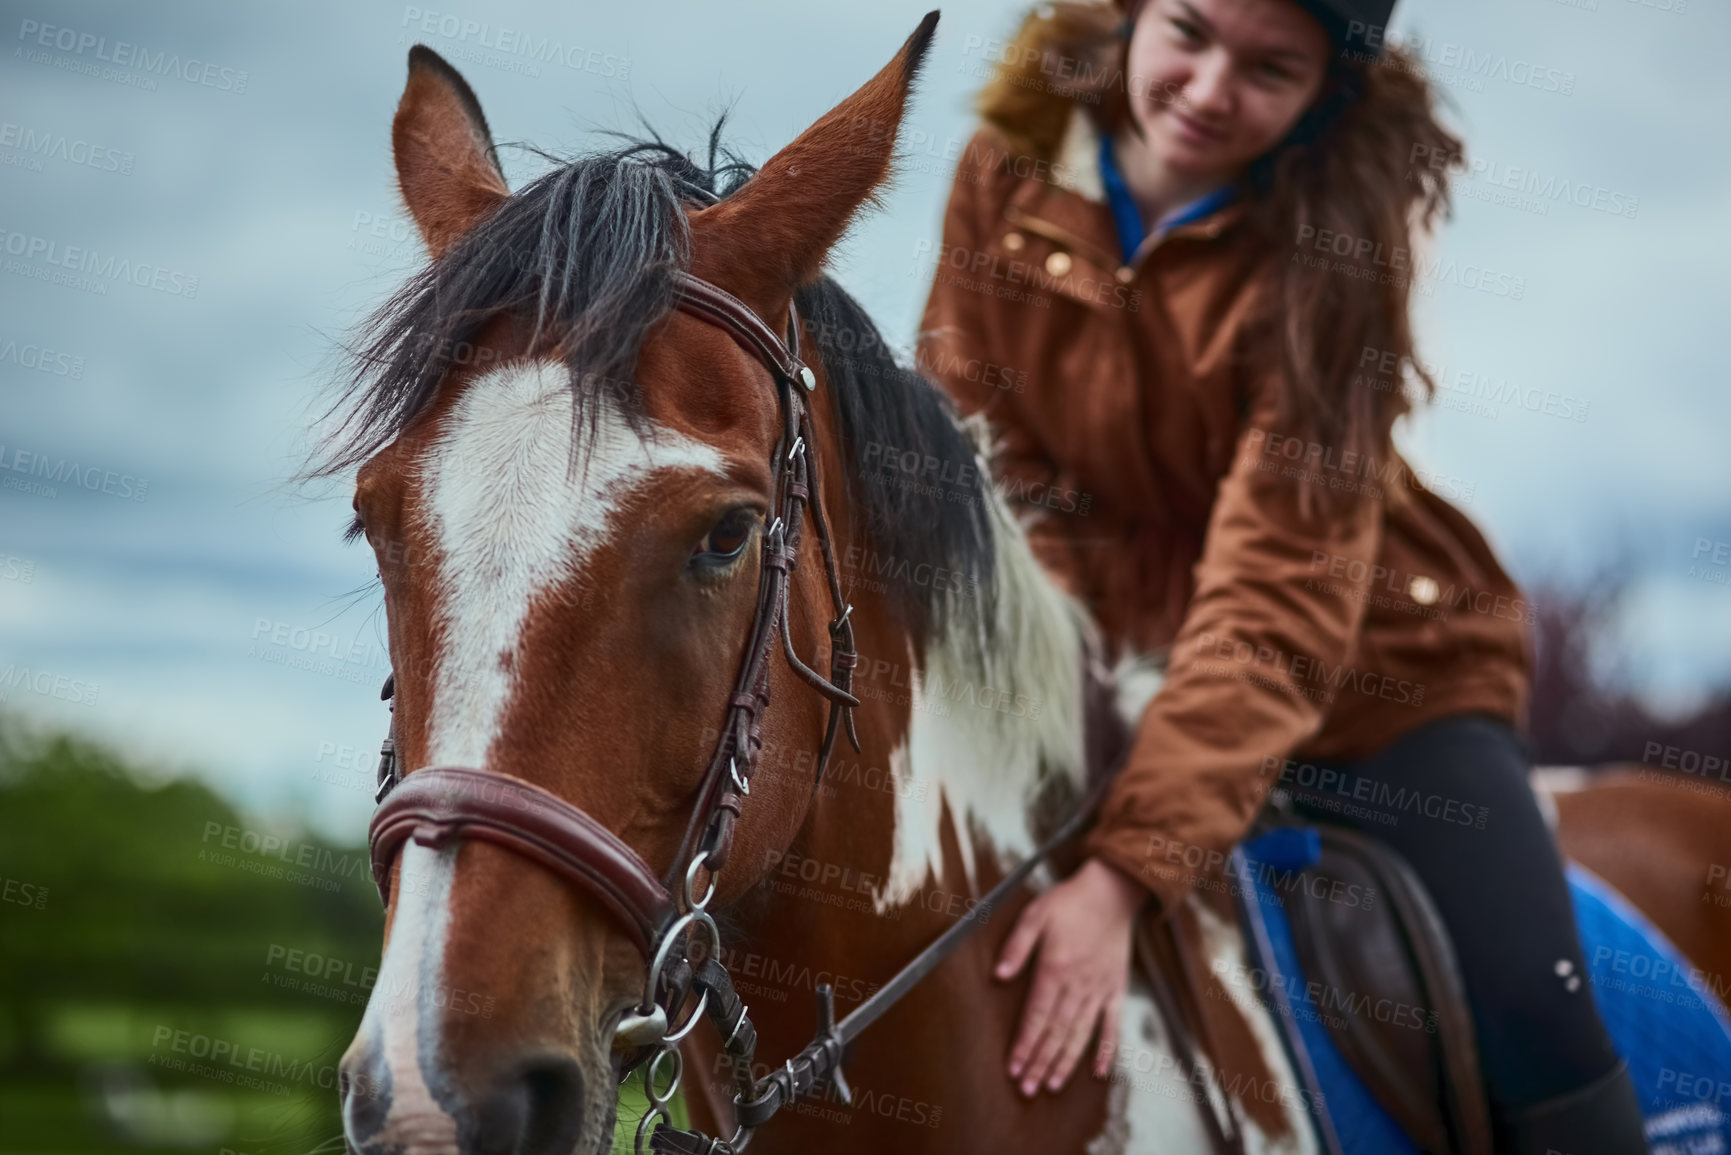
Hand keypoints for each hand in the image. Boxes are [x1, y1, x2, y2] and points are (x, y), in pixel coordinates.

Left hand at [994, 856, 1147, 1096]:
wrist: (1113, 891)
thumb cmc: (1070, 901)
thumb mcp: (1035, 914)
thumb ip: (1017, 946)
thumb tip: (998, 975)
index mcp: (1055, 968)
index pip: (1036, 1016)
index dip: (1024, 1044)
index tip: (1014, 1068)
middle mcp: (1078, 984)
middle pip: (1056, 1032)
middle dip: (1040, 1063)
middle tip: (1028, 1089)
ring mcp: (1099, 989)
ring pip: (1080, 1034)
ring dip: (1066, 1062)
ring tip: (1053, 1085)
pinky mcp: (1116, 989)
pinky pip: (1113, 1026)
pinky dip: (1107, 1050)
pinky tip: (1100, 1072)